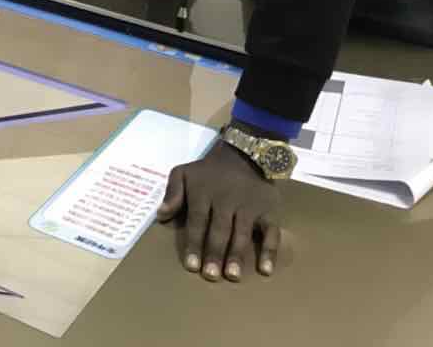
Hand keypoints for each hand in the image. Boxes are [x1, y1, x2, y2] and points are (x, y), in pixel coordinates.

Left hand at [157, 140, 282, 282]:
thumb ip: (172, 192)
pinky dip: (269, 250)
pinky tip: (265, 269)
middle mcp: (226, 201)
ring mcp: (249, 206)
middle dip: (214, 253)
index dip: (194, 244)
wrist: (244, 155)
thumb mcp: (183, 173)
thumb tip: (161, 215)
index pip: (198, 221)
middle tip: (211, 276)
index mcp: (203, 193)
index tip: (191, 266)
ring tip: (232, 275)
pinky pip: (271, 232)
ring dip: (237, 254)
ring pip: (242, 233)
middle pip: (219, 230)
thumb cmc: (209, 171)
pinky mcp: (269, 211)